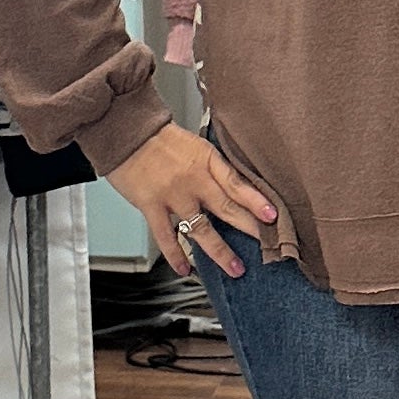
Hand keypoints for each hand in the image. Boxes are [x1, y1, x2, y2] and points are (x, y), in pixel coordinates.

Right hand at [105, 120, 277, 278]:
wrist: (125, 131)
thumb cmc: (159, 138)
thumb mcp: (195, 144)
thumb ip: (212, 167)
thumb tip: (233, 187)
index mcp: (206, 160)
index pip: (237, 183)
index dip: (256, 201)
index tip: (273, 216)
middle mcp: (193, 180)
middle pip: (227, 208)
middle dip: (249, 229)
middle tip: (267, 247)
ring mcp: (172, 195)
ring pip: (201, 229)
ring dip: (220, 251)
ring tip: (235, 267)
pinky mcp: (151, 206)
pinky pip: (166, 236)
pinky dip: (176, 255)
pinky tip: (185, 267)